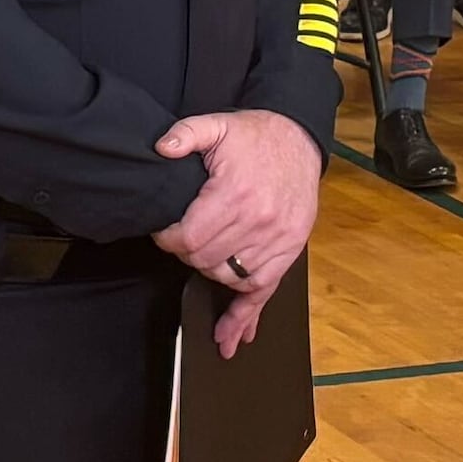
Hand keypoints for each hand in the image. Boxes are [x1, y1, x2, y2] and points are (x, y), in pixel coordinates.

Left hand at [150, 111, 323, 355]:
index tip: (165, 232)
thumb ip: (187, 133)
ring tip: (204, 259)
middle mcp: (258, 222)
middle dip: (187, 254)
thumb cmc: (256, 136)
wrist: (300, 141)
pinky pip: (263, 290)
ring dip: (211, 272)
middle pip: (206, 261)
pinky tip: (232, 337)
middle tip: (183, 239)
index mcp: (235, 194)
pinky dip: (246, 315)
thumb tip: (162, 148)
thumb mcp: (218, 124)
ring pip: (230, 278)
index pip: (190, 238)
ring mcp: (277, 240)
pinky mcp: (289, 251)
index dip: (170, 239)